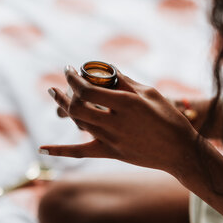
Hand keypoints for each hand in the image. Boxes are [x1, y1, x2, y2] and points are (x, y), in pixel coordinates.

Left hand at [40, 67, 196, 173]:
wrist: (180, 150)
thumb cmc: (169, 118)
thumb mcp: (151, 93)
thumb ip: (126, 81)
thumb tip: (109, 69)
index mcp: (126, 103)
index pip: (88, 89)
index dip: (73, 78)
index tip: (69, 70)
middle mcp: (115, 122)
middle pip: (77, 106)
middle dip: (63, 93)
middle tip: (57, 85)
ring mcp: (112, 140)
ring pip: (78, 123)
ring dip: (63, 109)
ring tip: (56, 97)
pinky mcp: (111, 153)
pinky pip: (81, 152)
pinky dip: (61, 150)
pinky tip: (42, 149)